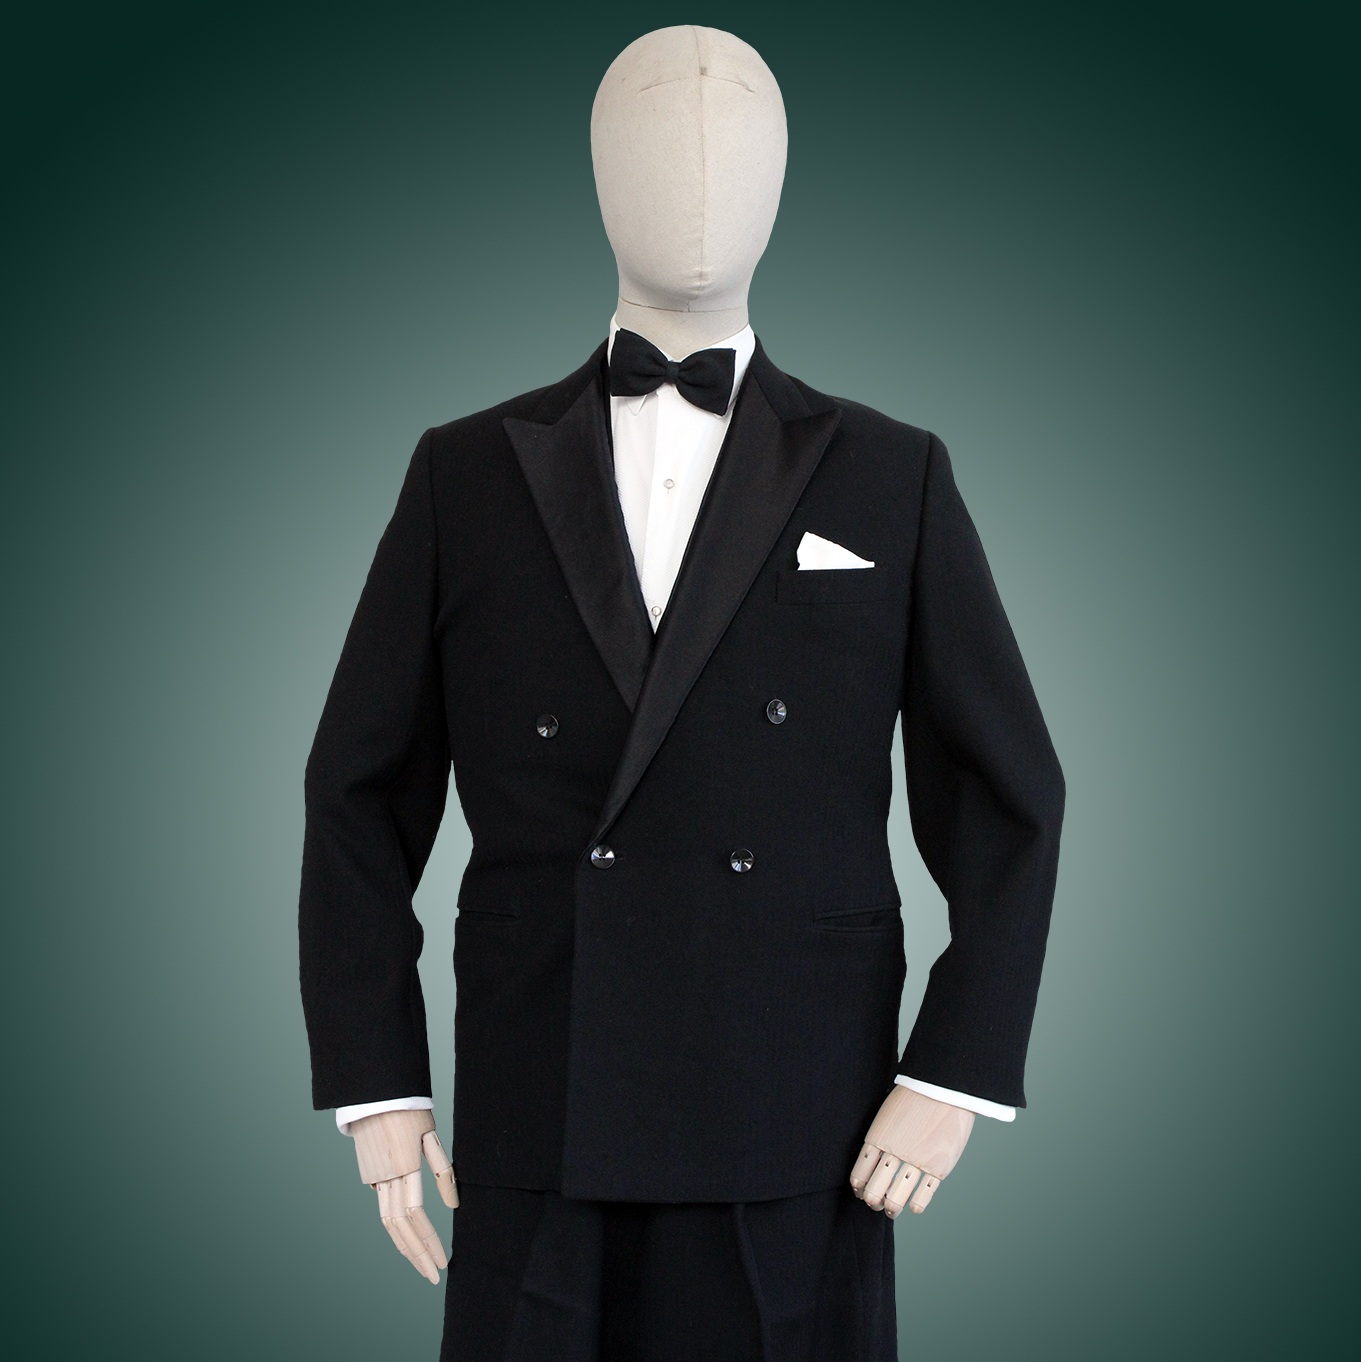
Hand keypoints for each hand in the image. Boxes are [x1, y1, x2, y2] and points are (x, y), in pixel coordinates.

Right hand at [350, 1109, 458, 1283]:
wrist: (373, 1094)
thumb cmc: (409, 1110)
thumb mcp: (431, 1134)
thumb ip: (443, 1170)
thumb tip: (453, 1205)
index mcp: (404, 1167)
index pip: (417, 1215)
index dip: (429, 1240)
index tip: (443, 1260)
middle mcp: (385, 1177)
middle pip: (400, 1228)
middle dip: (417, 1256)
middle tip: (433, 1276)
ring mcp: (374, 1178)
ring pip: (387, 1223)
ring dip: (404, 1247)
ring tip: (421, 1264)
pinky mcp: (369, 1175)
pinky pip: (383, 1207)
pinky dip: (395, 1227)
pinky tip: (408, 1235)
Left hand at [848, 1085, 973, 1218]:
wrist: (944, 1088)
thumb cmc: (914, 1097)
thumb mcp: (888, 1114)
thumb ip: (881, 1137)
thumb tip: (874, 1160)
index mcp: (879, 1137)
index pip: (860, 1172)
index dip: (859, 1187)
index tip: (861, 1192)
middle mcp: (895, 1152)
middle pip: (875, 1189)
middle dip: (873, 1202)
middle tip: (876, 1204)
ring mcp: (917, 1160)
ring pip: (896, 1197)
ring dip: (891, 1209)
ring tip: (892, 1210)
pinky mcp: (939, 1167)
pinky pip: (923, 1196)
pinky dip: (916, 1206)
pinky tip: (914, 1206)